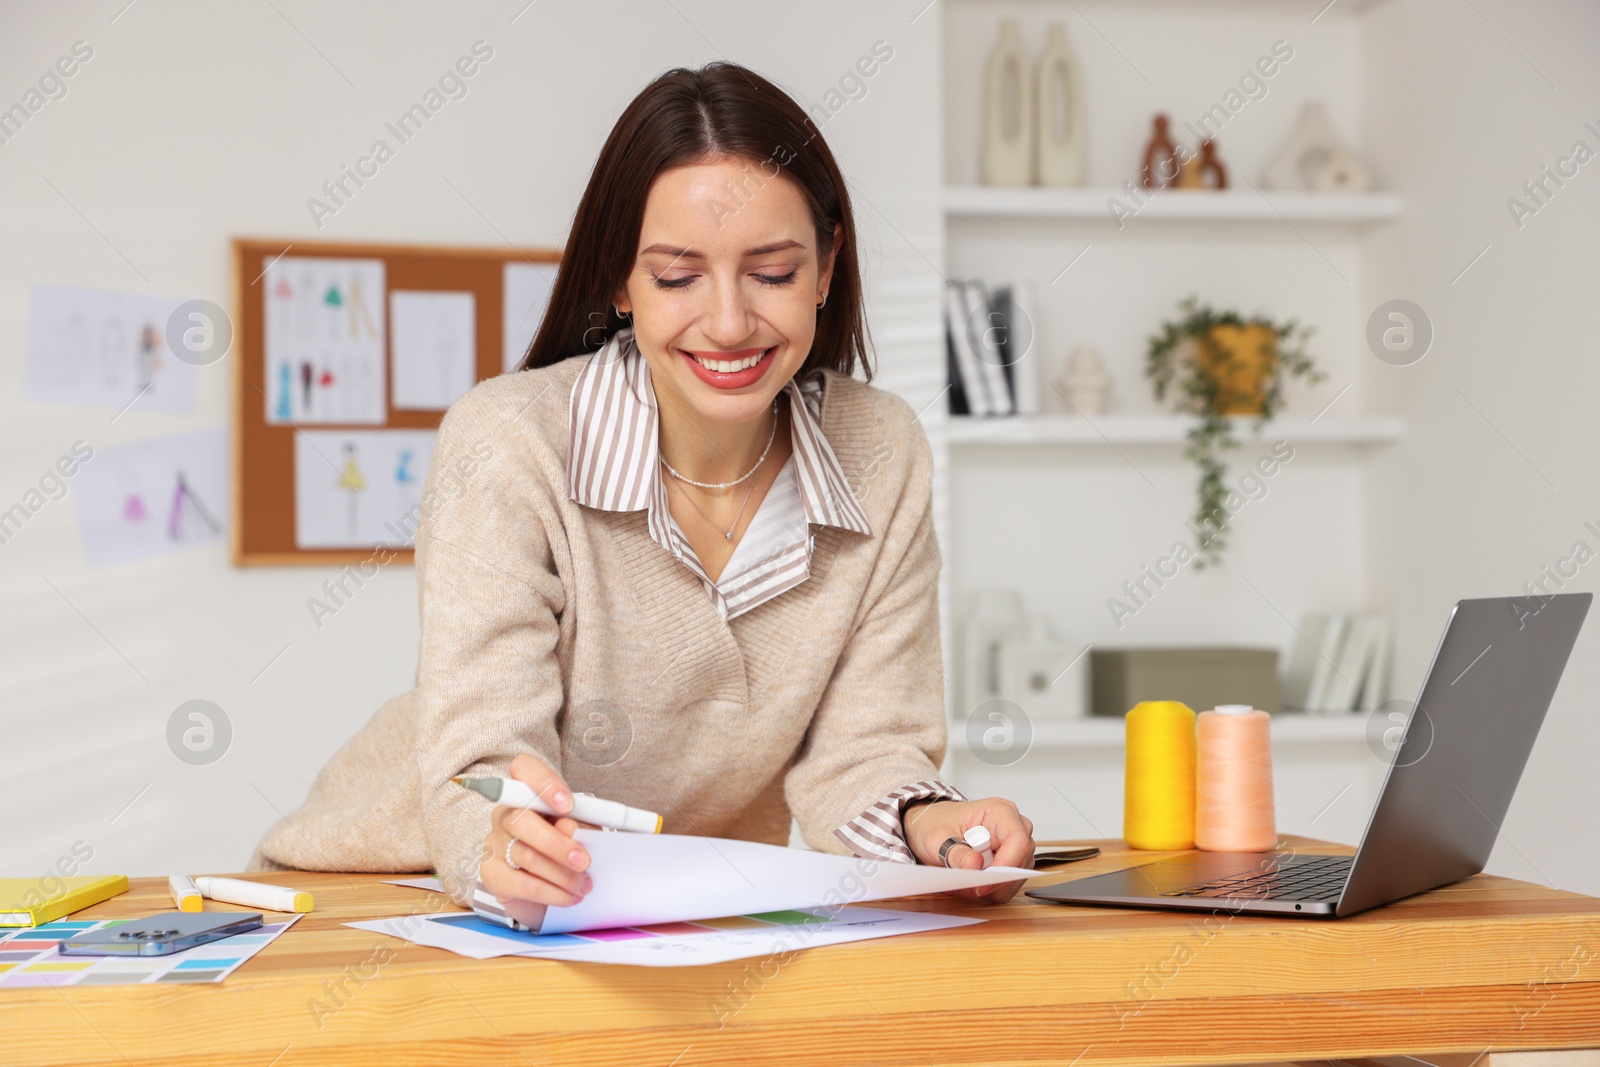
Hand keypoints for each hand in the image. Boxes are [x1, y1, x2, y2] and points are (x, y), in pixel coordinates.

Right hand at [477, 754, 592, 929]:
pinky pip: (522, 884)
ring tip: (584, 884)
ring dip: (562, 874)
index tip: (567, 806)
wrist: (544, 885)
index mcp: (527, 792)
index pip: (524, 769)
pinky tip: (570, 896)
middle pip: (521, 820)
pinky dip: (552, 892)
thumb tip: (572, 829)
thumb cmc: (563, 847)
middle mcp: (505, 813)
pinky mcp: (492, 873)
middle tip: (583, 861)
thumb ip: (579, 825)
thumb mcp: (579, 830)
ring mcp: (494, 843)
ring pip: (526, 855)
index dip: (544, 783)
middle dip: (557, 844)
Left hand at [903, 797, 1033, 902]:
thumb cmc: (936, 824)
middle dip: (993, 880)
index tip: (982, 883)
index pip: (1018, 841)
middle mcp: (1014, 827)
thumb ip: (955, 852)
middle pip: (1020, 863)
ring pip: (1015, 878)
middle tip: (966, 884)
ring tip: (964, 880)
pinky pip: (1008, 885)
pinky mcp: (1012, 862)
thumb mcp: (936, 838)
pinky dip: (989, 890)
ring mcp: (1015, 846)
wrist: (931, 826)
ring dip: (990, 887)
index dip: (1005, 866)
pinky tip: (971, 881)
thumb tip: (975, 865)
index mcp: (1000, 812)